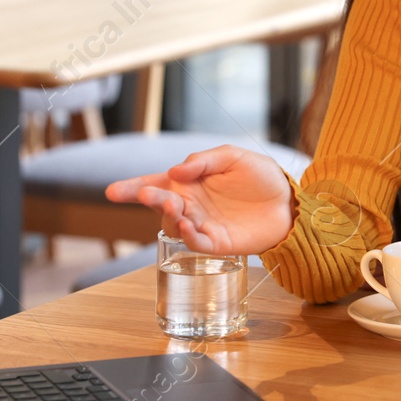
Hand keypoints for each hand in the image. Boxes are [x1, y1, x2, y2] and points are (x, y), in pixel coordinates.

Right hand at [104, 145, 295, 254]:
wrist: (288, 201)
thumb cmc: (259, 177)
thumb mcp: (232, 157)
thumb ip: (204, 161)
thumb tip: (175, 171)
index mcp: (189, 183)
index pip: (155, 184)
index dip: (133, 188)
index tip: (112, 191)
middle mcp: (191, 205)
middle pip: (162, 204)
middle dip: (151, 198)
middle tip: (146, 193)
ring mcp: (202, 225)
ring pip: (175, 225)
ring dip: (171, 216)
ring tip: (176, 205)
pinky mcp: (217, 243)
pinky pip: (196, 243)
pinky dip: (189, 236)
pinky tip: (189, 224)